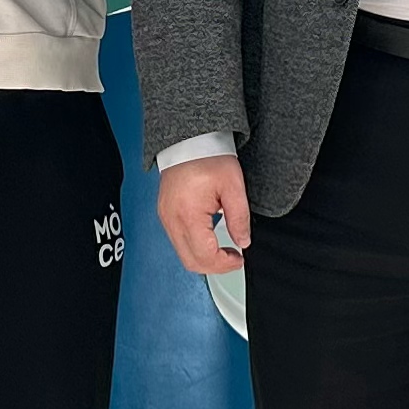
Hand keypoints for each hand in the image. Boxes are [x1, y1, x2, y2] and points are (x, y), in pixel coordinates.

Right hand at [159, 155, 250, 274]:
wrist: (189, 141)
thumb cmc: (208, 157)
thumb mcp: (233, 186)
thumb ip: (239, 218)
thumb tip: (243, 242)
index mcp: (188, 214)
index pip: (204, 255)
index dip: (224, 264)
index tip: (239, 259)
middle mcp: (172, 220)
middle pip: (191, 262)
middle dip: (215, 267)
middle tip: (233, 259)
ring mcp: (166, 218)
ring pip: (183, 255)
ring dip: (204, 258)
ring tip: (224, 250)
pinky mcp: (165, 215)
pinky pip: (178, 242)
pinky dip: (195, 247)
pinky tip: (210, 239)